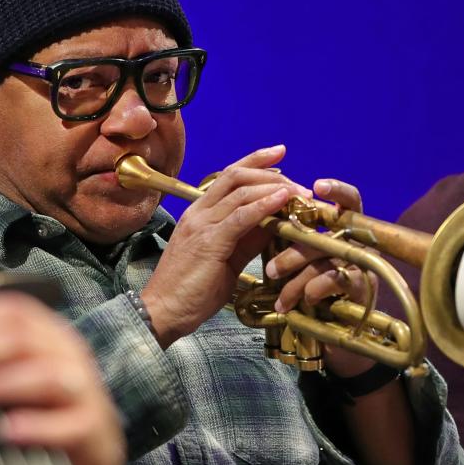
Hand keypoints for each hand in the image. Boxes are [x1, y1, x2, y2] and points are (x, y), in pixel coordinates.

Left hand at [0, 293, 124, 464]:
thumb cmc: (38, 435)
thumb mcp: (12, 394)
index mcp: (52, 343)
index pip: (18, 312)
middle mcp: (74, 362)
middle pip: (29, 338)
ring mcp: (89, 399)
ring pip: (51, 375)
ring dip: (3, 381)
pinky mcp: (98, 439)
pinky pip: (71, 427)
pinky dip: (37, 426)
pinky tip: (6, 432)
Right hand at [140, 144, 308, 348]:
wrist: (164, 311)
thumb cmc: (192, 290)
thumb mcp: (226, 258)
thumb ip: (247, 238)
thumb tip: (275, 222)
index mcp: (199, 214)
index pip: (228, 176)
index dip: (255, 161)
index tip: (279, 153)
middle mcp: (198, 213)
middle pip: (236, 175)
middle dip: (270, 172)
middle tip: (298, 183)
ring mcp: (201, 225)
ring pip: (240, 191)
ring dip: (274, 188)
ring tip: (299, 193)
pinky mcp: (209, 242)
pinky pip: (240, 217)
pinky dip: (264, 205)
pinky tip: (282, 200)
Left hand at [264, 177, 375, 376]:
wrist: (332, 334)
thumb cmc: (313, 289)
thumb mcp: (301, 259)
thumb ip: (291, 235)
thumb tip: (261, 214)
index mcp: (345, 230)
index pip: (349, 200)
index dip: (337, 190)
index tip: (317, 185)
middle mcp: (359, 243)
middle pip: (333, 229)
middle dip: (297, 245)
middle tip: (271, 266)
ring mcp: (364, 265)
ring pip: (328, 256)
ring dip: (297, 273)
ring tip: (276, 286)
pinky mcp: (364, 288)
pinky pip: (336, 280)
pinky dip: (312, 289)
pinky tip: (299, 301)